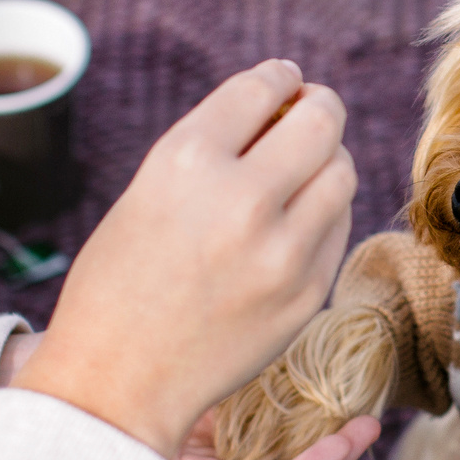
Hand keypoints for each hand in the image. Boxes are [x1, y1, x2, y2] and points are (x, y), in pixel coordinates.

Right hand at [13, 60, 354, 459]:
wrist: (116, 382)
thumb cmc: (119, 284)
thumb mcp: (145, 194)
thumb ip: (212, 152)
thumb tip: (281, 109)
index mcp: (185, 161)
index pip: (261, 87)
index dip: (278, 77)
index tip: (285, 80)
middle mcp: (240, 199)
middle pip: (321, 121)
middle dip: (320, 105)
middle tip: (313, 109)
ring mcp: (280, 251)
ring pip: (342, 173)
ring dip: (329, 161)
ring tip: (307, 169)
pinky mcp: (306, 293)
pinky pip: (338, 229)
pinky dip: (325, 214)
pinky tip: (300, 220)